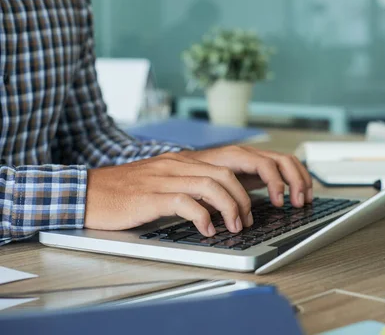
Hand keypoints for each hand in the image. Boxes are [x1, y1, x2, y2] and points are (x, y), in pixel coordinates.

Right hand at [84, 147, 311, 236]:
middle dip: (266, 185)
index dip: (276, 171)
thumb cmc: (135, 192)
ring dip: (234, 207)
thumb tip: (240, 199)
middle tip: (273, 209)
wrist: (92, 191)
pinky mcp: (153, 194)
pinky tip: (208, 229)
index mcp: (197, 159)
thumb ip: (206, 184)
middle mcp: (187, 162)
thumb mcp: (176, 181)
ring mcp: (170, 175)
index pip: (247, 155)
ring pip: (216, 182)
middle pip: (239, 163)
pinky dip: (203, 216)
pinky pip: (186, 201)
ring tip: (237, 226)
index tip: (292, 192)